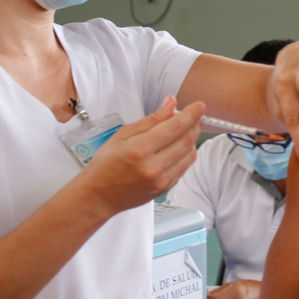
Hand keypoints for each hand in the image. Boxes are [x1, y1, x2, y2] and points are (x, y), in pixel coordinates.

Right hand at [80, 95, 204, 215]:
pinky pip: (185, 167)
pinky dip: (186, 153)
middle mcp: (153, 167)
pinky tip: (178, 146)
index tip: (199, 105)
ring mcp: (161, 180)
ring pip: (190, 154)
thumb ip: (151, 119)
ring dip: (192, 139)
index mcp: (139, 150)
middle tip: (194, 115)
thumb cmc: (106, 164)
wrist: (99, 196)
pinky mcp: (165, 188)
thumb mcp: (123, 134)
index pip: (174, 127)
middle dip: (195, 124)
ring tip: (184, 130)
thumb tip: (171, 103)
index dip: (191, 114)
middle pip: (186, 140)